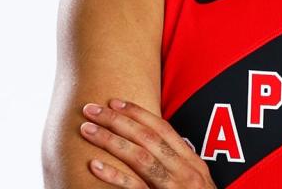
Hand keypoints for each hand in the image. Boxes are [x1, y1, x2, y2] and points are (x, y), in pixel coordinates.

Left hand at [79, 98, 215, 187]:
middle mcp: (187, 172)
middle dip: (118, 120)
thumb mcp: (194, 184)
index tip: (114, 102)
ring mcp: (175, 188)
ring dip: (111, 140)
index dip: (138, 113)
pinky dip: (114, 176)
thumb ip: (178, 166)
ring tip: (87, 130)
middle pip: (148, 138)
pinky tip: (94, 166)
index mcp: (193, 163)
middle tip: (90, 109)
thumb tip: (156, 148)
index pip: (163, 129)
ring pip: (141, 157)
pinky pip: (135, 188)